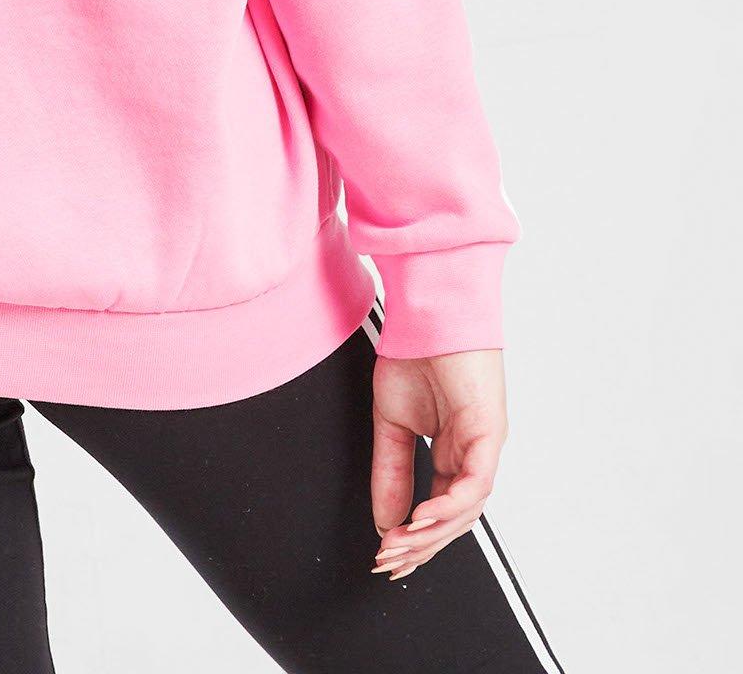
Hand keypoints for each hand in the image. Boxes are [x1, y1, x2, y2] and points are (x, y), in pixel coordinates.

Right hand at [369, 349, 506, 579]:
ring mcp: (485, 446)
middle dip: (421, 547)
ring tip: (398, 545)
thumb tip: (386, 519)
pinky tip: (421, 518)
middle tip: (389, 563)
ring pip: (466, 509)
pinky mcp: (489, 434)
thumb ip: (391, 471)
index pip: (440, 510)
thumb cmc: (414, 354)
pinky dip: (448, 505)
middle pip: (454, 520)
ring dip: (430, 533)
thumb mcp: (392, 423)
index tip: (388, 558)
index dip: (416, 539)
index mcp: (456, 453)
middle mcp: (475, 456)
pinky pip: (474, 483)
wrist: (427, 313)